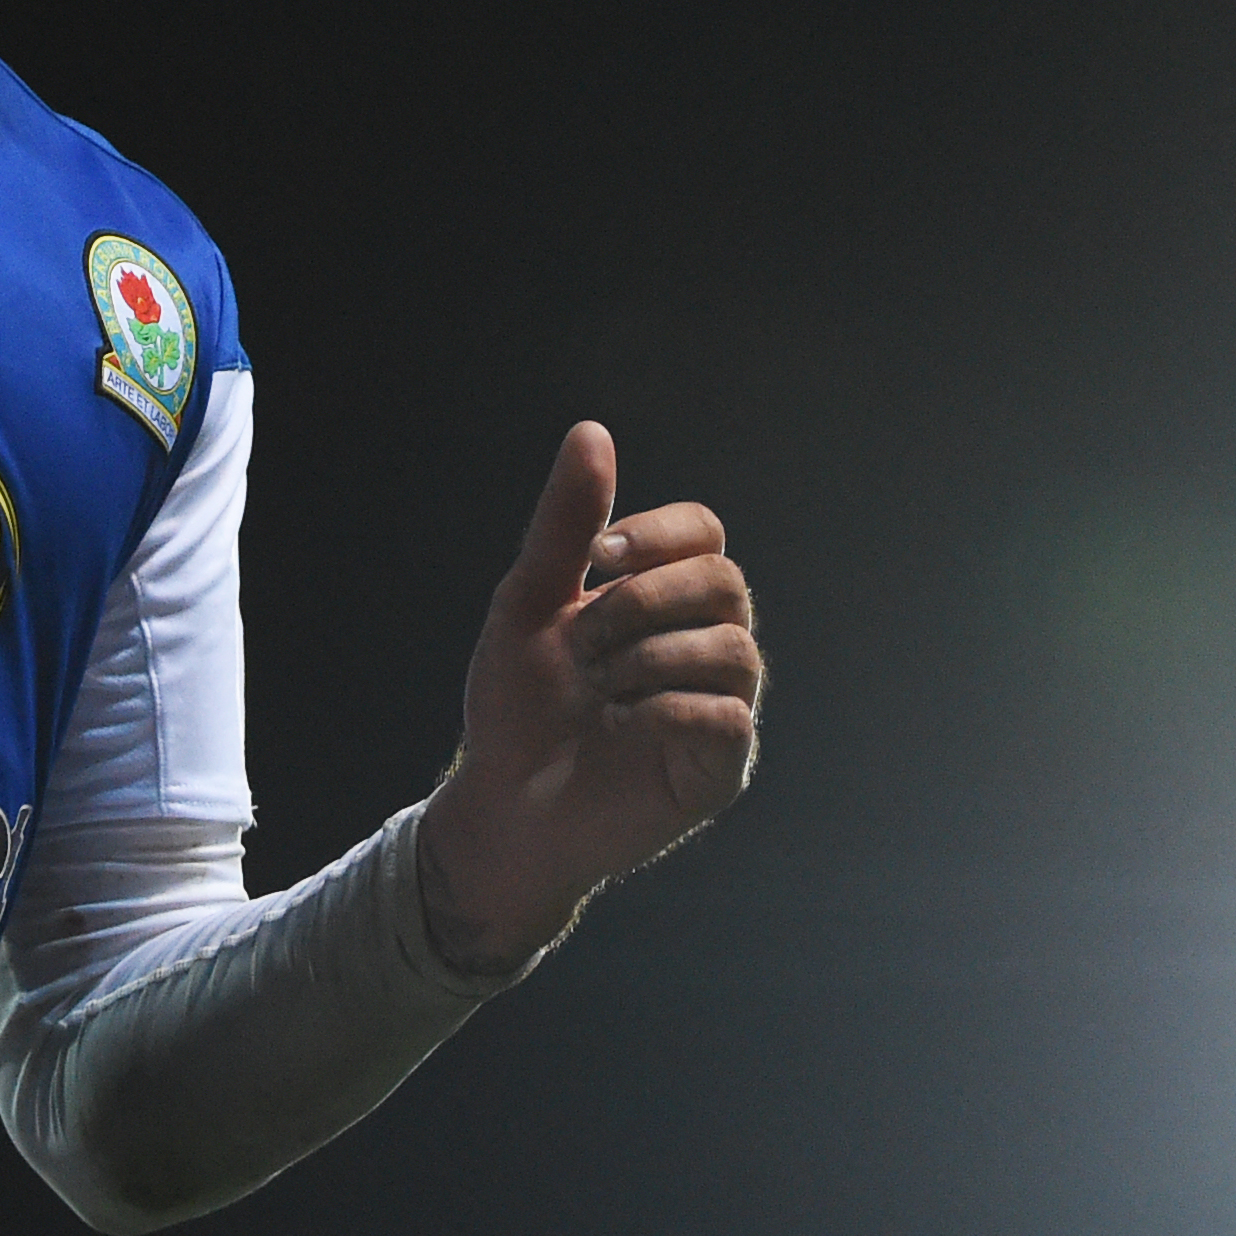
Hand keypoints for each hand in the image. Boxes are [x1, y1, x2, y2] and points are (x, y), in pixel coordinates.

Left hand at [418, 422, 762, 976]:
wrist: (503, 805)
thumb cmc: (519, 707)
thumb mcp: (530, 602)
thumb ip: (566, 523)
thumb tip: (592, 431)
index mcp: (667, 602)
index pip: (705, 533)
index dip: (658, 534)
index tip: (596, 557)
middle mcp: (707, 646)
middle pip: (723, 581)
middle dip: (641, 601)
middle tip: (581, 642)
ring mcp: (721, 707)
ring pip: (732, 647)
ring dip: (647, 658)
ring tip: (597, 691)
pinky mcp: (722, 766)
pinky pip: (726, 714)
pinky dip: (665, 711)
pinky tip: (622, 728)